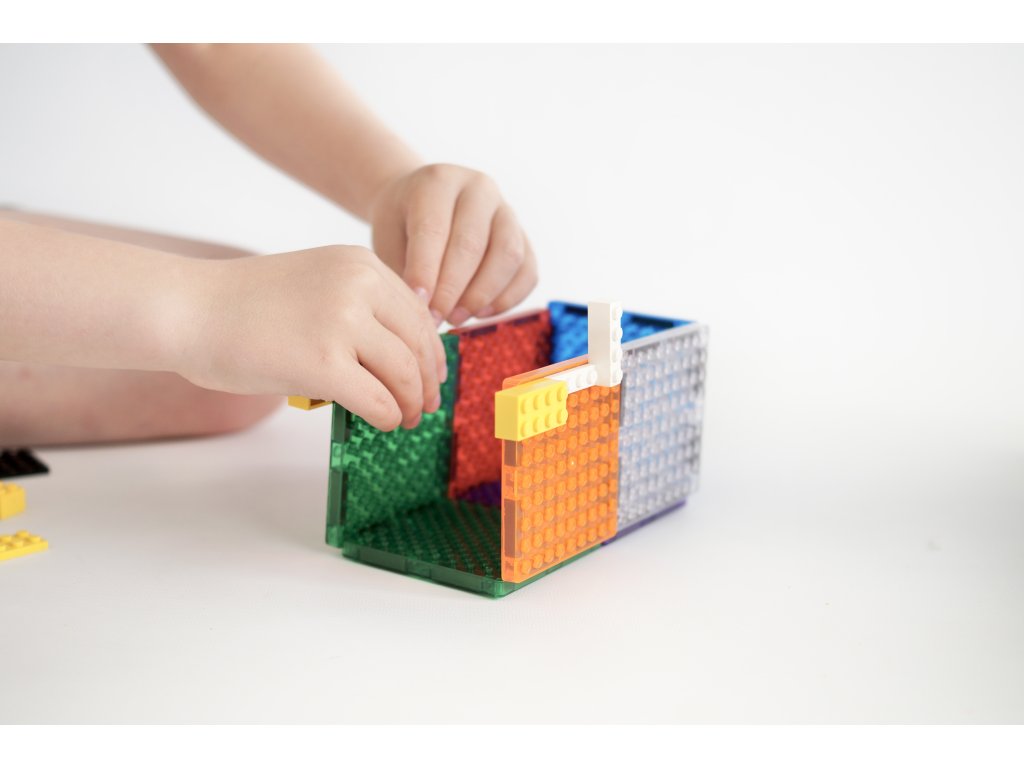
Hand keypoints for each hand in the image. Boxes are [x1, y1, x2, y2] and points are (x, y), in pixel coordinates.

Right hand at [176, 245, 445, 430]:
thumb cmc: (240, 304)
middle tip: (425, 406)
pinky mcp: (324, 364)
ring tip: (405, 419)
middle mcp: (358, 286)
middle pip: (417, 344)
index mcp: (359, 263)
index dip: (429, 351)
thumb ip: (356, 306)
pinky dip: (387, 417)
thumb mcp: (314, 282)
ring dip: (410, 404)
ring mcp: (343, 324)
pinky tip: (383, 423)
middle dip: (426, 382)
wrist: (187, 309)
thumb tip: (397, 353)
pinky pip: (378, 400)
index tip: (430, 374)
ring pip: (404, 374)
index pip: (416, 312)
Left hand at [369, 164, 537, 326]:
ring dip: (482, 295)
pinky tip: (481, 313)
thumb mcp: (388, 238)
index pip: (433, 229)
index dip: (426, 271)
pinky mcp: (524, 236)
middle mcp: (478, 188)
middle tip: (436, 318)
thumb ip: (403, 270)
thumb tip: (423, 312)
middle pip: (472, 243)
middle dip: (452, 289)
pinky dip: (508, 298)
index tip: (418, 305)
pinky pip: (527, 270)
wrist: (424, 204)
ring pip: (508, 255)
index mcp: (437, 181)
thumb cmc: (402, 224)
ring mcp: (506, 210)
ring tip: (457, 317)